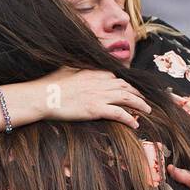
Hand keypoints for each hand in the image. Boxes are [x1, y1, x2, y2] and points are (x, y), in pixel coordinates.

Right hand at [32, 67, 150, 127]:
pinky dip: (129, 119)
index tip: (131, 90)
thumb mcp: (66, 69)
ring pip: (127, 98)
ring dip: (140, 105)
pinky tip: (136, 124)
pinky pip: (119, 113)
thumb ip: (79, 67)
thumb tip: (81, 66)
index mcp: (93, 72)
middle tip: (144, 100)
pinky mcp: (96, 109)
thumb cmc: (50, 84)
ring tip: (147, 111)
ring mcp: (99, 95)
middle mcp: (100, 82)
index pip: (115, 77)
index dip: (126, 84)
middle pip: (125, 87)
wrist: (41, 96)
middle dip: (137, 94)